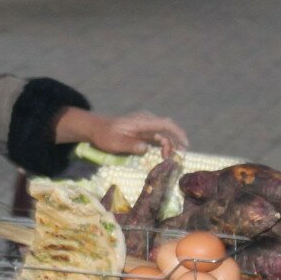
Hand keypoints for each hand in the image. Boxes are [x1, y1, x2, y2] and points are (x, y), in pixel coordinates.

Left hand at [58, 109, 188, 157]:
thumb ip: (131, 145)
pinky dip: (162, 144)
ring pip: (163, 133)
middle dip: (176, 141)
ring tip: (168, 158)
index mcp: (141, 121)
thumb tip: (146, 148)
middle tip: (178, 157)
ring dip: (169, 144)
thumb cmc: (104, 135)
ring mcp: (145, 124)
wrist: (95, 128)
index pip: (165, 124)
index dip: (177, 133)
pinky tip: (163, 153)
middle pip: (167, 129)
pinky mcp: (142, 130)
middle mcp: (146, 120)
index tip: (185, 145)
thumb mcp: (115, 143)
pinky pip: (157, 135)